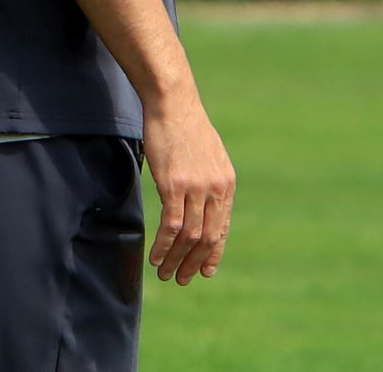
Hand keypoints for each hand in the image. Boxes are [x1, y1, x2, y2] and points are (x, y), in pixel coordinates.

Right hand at [142, 90, 234, 285]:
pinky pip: (171, 225)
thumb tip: (204, 202)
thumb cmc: (186, 128)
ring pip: (190, 235)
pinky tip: (155, 257)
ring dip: (177, 259)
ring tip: (165, 274)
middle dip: (195, 262)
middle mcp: (216, 188)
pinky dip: (164, 245)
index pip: (223, 227)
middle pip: (208, 237)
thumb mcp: (208, 156)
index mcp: (226, 183)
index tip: (206, 271)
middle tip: (182, 279)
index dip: (214, 253)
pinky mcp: (174, 185)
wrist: (173, 104)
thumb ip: (210, 181)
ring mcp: (196, 187)